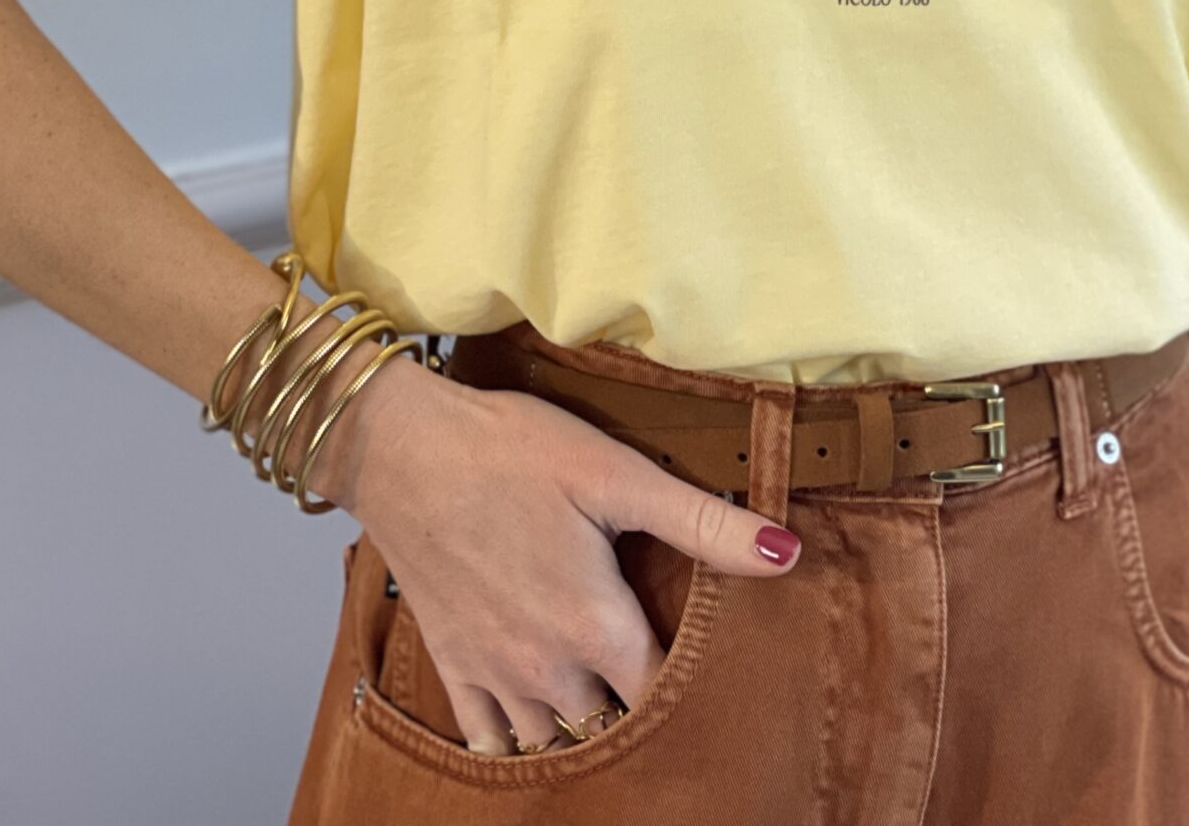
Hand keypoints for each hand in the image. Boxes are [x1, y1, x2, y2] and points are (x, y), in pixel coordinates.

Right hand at [328, 349, 803, 755]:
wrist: (401, 448)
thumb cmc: (510, 451)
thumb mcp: (616, 472)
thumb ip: (703, 522)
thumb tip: (787, 552)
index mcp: (597, 629)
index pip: (665, 693)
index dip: (693, 686)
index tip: (713, 667)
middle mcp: (548, 670)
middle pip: (613, 723)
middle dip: (638, 707)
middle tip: (658, 672)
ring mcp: (496, 674)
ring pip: (554, 739)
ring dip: (582, 726)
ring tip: (607, 696)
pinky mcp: (452, 663)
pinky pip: (488, 739)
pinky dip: (515, 741)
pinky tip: (533, 725)